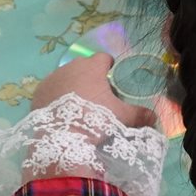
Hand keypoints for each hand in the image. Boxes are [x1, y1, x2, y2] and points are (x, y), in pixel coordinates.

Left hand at [31, 54, 156, 131]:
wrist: (62, 137)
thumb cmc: (95, 119)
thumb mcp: (122, 117)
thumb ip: (140, 114)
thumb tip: (156, 118)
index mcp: (92, 67)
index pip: (103, 58)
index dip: (108, 67)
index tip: (111, 80)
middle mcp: (71, 66)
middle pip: (84, 67)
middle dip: (90, 78)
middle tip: (97, 98)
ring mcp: (53, 77)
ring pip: (66, 77)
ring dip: (72, 87)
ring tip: (78, 107)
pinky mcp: (39, 91)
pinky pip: (51, 90)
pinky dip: (57, 97)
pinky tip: (61, 113)